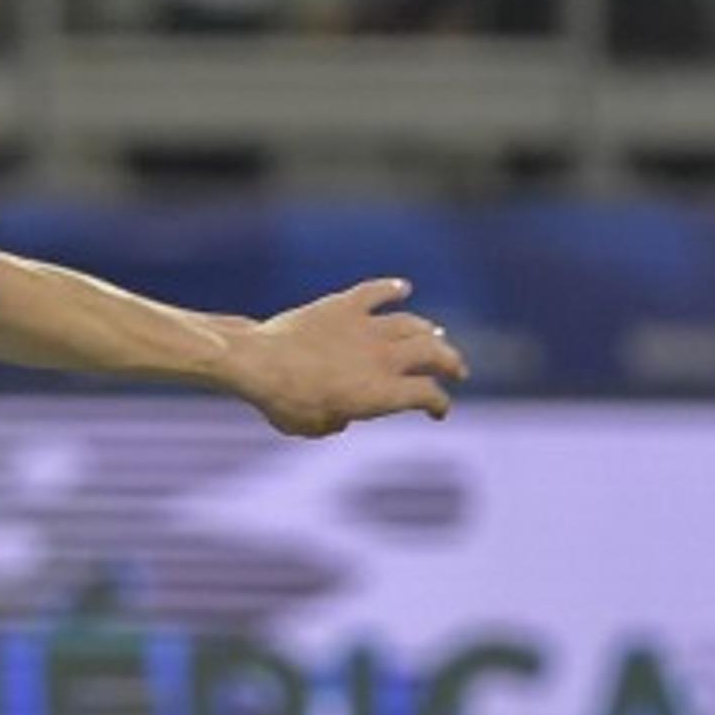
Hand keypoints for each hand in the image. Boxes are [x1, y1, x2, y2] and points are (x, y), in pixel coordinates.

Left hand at [233, 278, 466, 436]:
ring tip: (434, 336)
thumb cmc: (283, 403)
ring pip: (412, 323)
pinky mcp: (344, 305)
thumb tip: (343, 415)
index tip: (438, 411)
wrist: (257, 363)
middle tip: (456, 370)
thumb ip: (338, 422)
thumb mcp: (314, 427)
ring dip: (427, 330)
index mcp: (382, 392)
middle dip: (451, 362)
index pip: (428, 395)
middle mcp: (384, 358)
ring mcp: (366, 328)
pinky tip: (402, 288)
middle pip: (434, 354)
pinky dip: (391, 288)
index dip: (439, 404)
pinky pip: (376, 291)